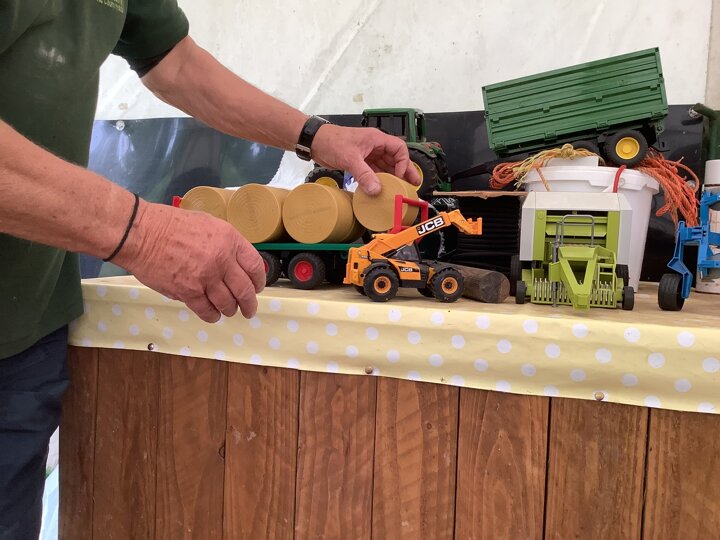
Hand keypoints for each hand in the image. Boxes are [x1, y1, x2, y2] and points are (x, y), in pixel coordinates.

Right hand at [115, 201, 264, 322]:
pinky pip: (206, 310)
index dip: (259, 280)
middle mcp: (222, 260)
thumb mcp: (207, 223)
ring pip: (228, 303)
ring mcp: (206, 278)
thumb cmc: (171, 224)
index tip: (257, 287)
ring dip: (230, 310)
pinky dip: (212, 315)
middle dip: (249, 303)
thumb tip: (235, 260)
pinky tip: (213, 315)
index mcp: (229, 240)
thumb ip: (225, 242)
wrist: (142, 234)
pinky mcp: (188, 292)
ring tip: (229, 311)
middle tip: (249, 309)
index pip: (254, 266)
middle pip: (245, 289)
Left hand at [310, 124, 420, 194]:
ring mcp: (368, 154)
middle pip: (395, 159)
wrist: (314, 142)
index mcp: (376, 139)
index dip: (403, 163)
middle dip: (403, 172)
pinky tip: (381, 189)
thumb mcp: (350, 158)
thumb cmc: (331, 141)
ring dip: (391, 177)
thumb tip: (376, 190)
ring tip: (399, 189)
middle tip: (411, 185)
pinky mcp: (360, 161)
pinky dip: (378, 179)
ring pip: (385, 166)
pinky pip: (374, 171)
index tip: (399, 176)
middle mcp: (375, 146)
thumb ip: (364, 174)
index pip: (399, 149)